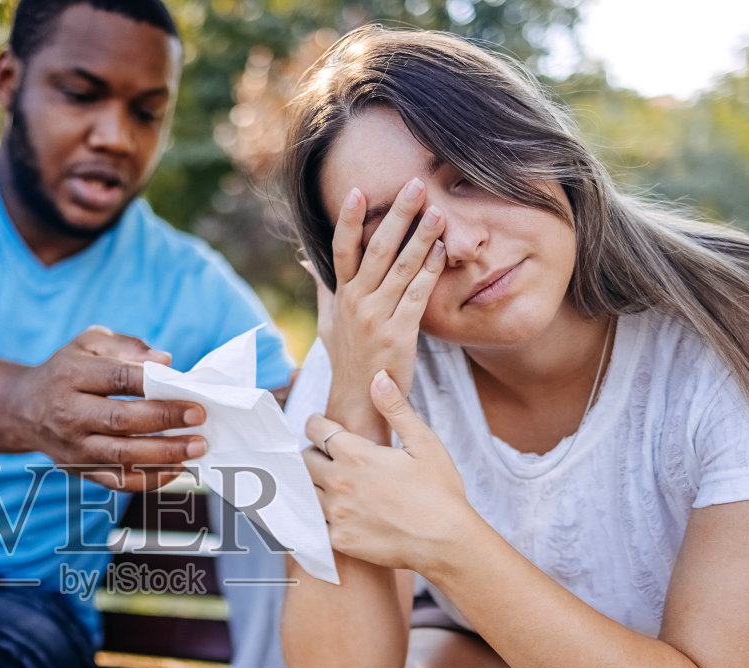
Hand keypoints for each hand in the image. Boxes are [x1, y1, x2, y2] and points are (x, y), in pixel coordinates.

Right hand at [12, 325, 206, 491]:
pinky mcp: (80, 471)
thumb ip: (127, 345)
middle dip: (164, 419)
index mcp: (70, 375)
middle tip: (199, 416)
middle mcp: (68, 414)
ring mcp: (73, 448)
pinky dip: (151, 479)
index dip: (152, 382)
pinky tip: (178, 468)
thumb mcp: (89, 342)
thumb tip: (165, 361)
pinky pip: (119, 481)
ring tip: (197, 447)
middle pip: (120, 420)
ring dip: (164, 454)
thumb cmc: (68, 370)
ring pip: (122, 456)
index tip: (185, 386)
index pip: (116, 378)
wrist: (24, 409)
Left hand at [304, 369, 475, 574]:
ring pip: (305, 492)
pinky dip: (318, 516)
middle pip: (304, 460)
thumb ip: (396, 409)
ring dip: (313, 485)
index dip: (316, 424)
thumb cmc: (440, 491)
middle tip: (325, 456)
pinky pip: (314, 524)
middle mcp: (339, 482)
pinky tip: (333, 513)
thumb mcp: (424, 443)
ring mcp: (336, 513)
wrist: (446, 542)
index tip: (320, 426)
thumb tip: (378, 377)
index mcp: (356, 454)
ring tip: (330, 484)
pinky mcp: (339, 539)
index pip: (316, 429)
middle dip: (312, 454)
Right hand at [322, 181, 445, 435]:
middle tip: (414, 185)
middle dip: (397, 214)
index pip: (342, 249)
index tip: (358, 190)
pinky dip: (431, 271)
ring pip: (402, 267)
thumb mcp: (328, 324)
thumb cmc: (347, 361)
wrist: (359, 402)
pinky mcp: (400, 334)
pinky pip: (418, 295)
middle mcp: (357, 303)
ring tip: (438, 211)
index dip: (348, 219)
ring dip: (422, 236)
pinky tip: (443, 251)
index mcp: (341, 296)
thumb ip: (323, 289)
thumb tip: (306, 261)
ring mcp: (377, 317)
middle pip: (377, 249)